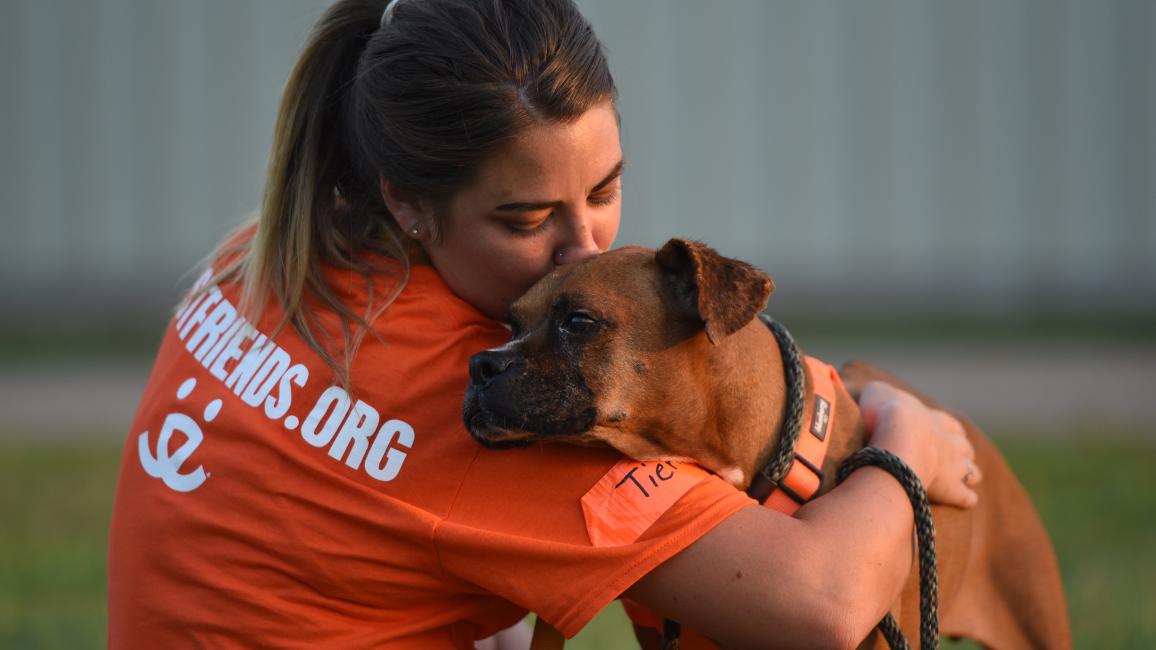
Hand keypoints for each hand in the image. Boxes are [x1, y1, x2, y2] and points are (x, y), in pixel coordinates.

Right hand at [858, 381, 980, 507]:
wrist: (895, 439)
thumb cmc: (882, 415)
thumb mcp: (875, 393)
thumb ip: (878, 395)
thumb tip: (873, 396)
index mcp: (936, 420)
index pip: (951, 426)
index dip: (948, 432)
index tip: (941, 436)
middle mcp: (951, 442)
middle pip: (966, 449)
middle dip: (959, 455)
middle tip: (946, 461)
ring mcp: (954, 466)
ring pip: (972, 472)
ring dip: (967, 476)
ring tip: (956, 481)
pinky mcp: (951, 489)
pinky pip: (967, 497)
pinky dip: (966, 498)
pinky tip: (962, 501)